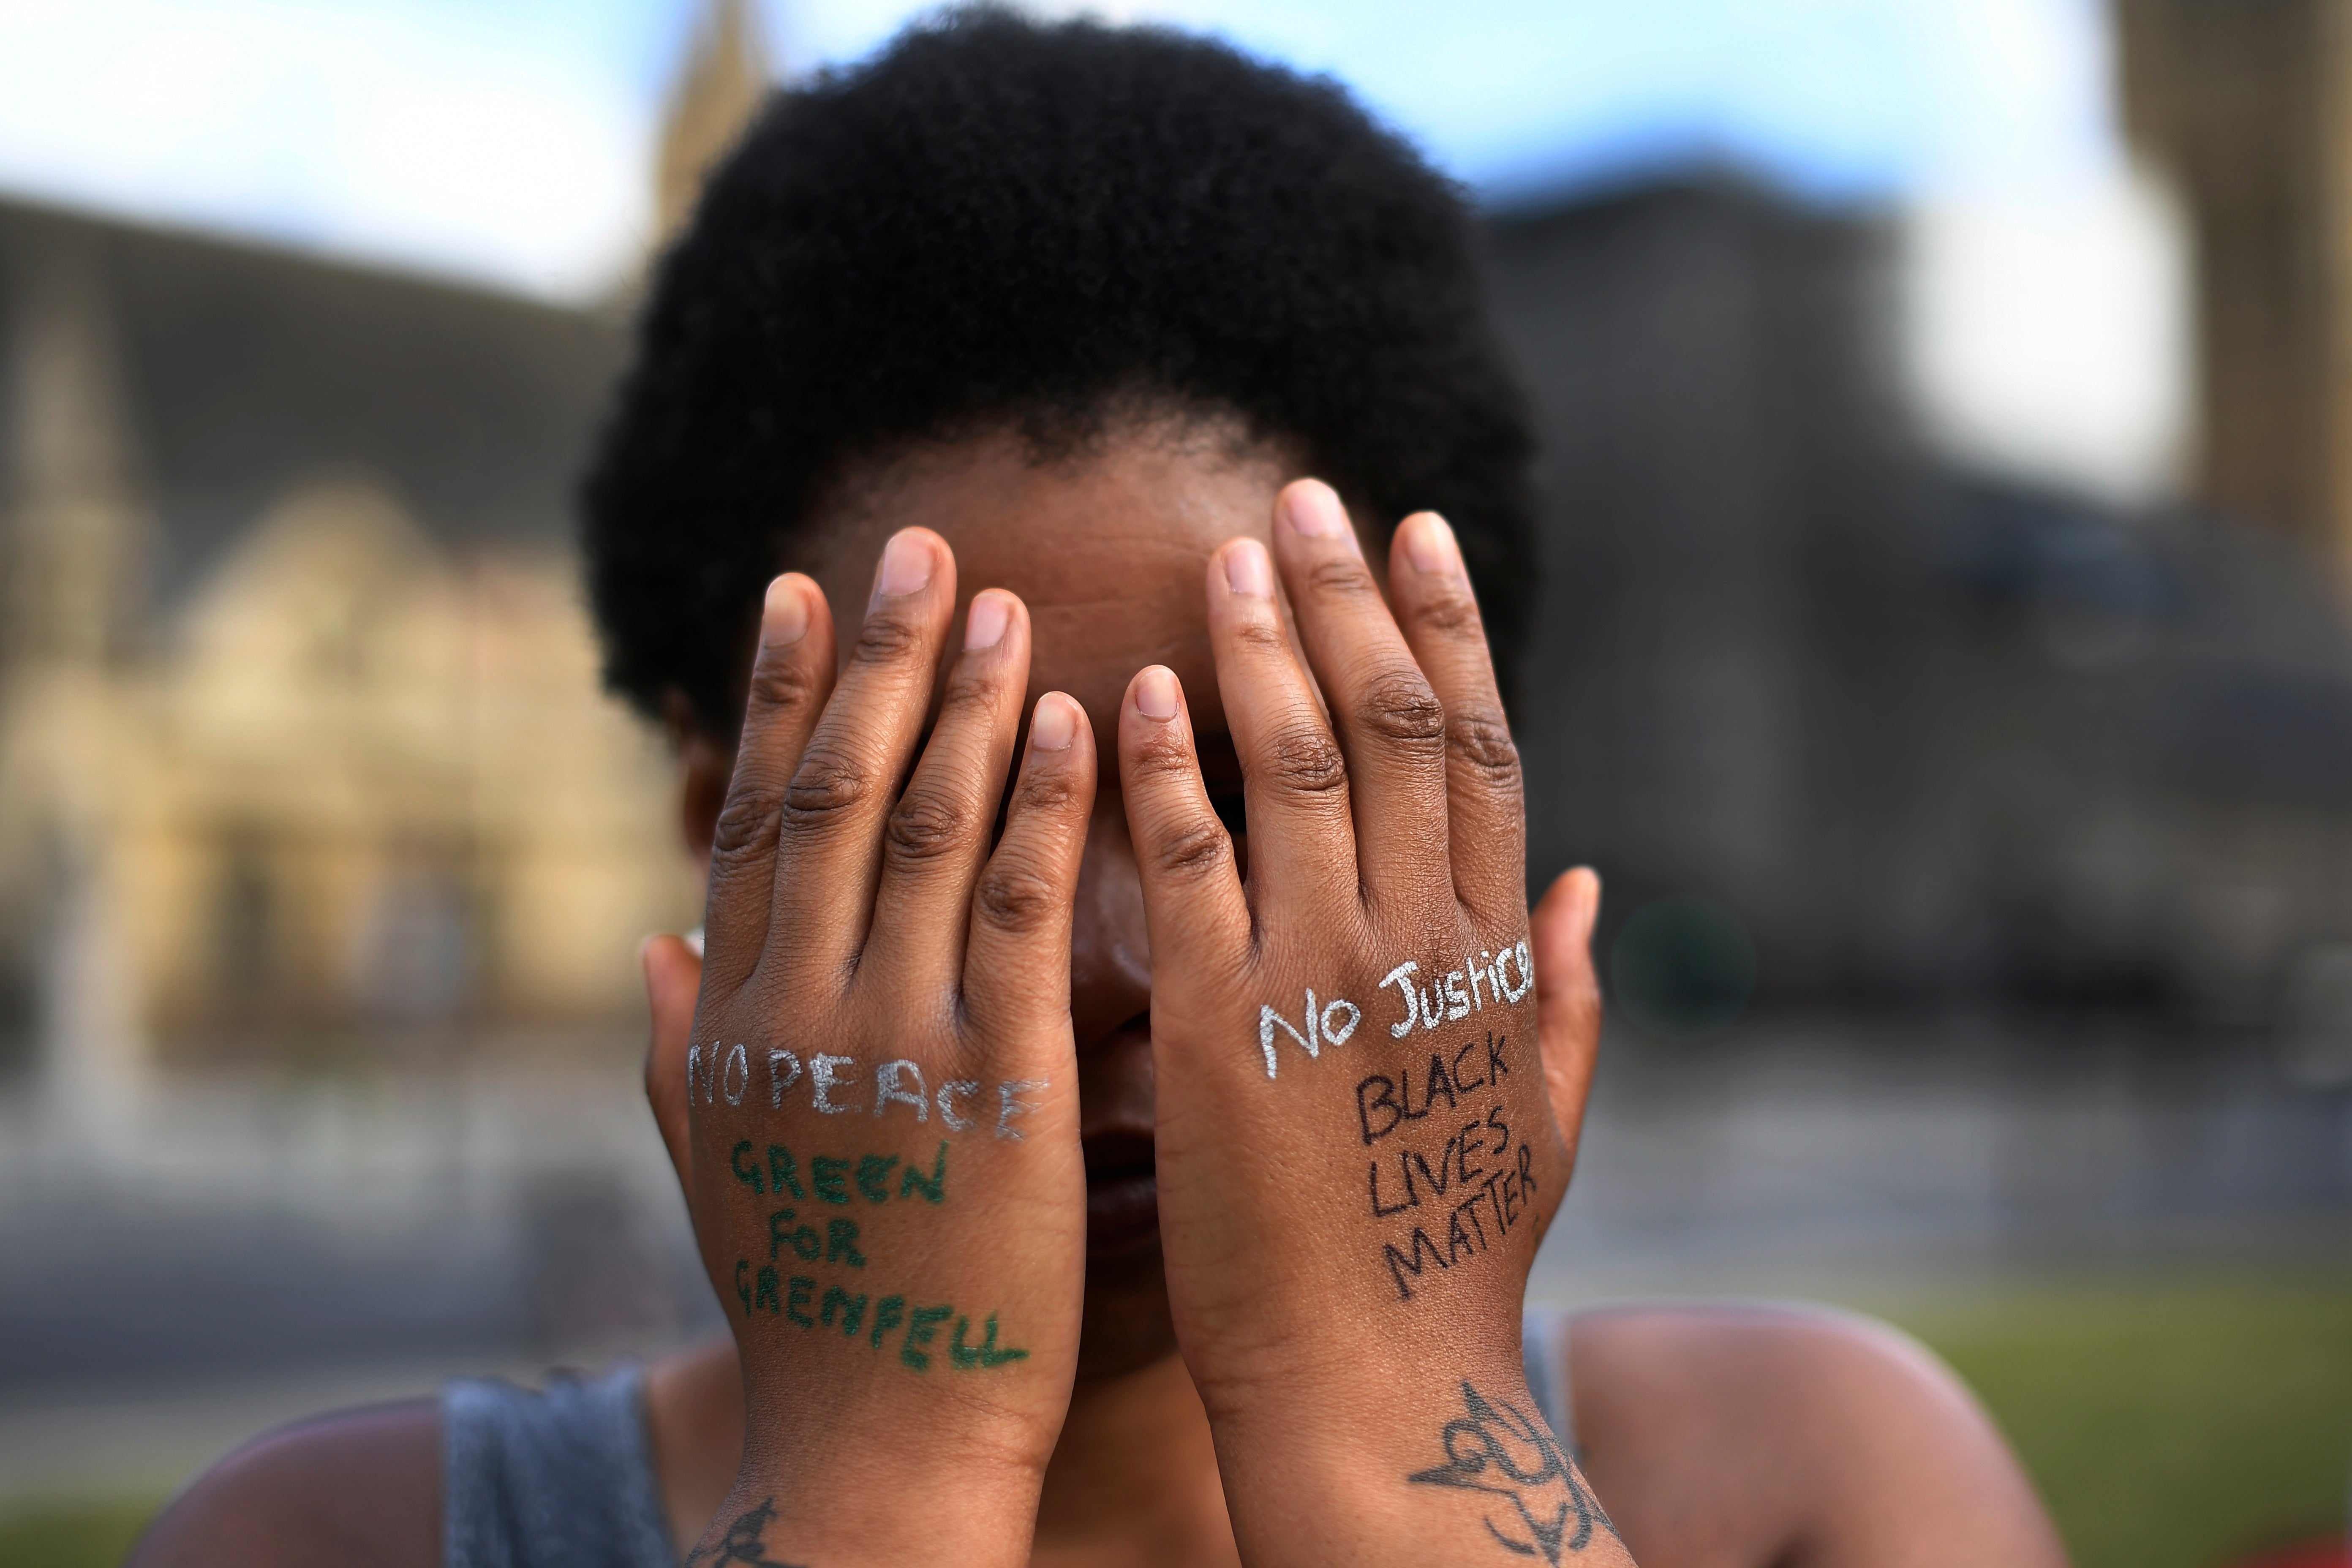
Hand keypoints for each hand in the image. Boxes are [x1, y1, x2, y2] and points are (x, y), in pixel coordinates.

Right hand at [641, 531, 1095, 1566]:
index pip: (750, 823)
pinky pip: (1015, 914)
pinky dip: (1039, 807)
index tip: (796, 593)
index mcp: (735, 1023)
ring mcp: (891, 1042)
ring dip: (959, 703)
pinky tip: (1073, 717)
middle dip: (869, 661)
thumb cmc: (817, 1306)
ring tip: (993, 598)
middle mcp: (796, 1010)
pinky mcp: (996, 1086)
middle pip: (829, 796)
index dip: (770, 700)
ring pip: (921, 830)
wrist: (876, 1446)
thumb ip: (678, 1053)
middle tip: (910, 543)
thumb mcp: (719, 1170)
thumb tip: (645, 946)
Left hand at [1116, 481, 1629, 1564]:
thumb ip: (1565, 993)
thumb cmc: (1449, 1259)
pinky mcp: (1222, 1028)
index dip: (1451, 629)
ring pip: (1301, 766)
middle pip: (1398, 725)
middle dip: (1350, 598)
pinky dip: (1169, 768)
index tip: (1416, 531)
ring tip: (1225, 551)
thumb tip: (1587, 885)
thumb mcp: (1544, 1118)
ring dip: (1262, 647)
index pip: (1482, 749)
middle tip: (1302, 494)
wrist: (1373, 1384)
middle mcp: (1420, 942)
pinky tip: (1137, 687)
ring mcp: (1323, 978)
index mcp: (1494, 954)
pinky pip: (1191, 865)